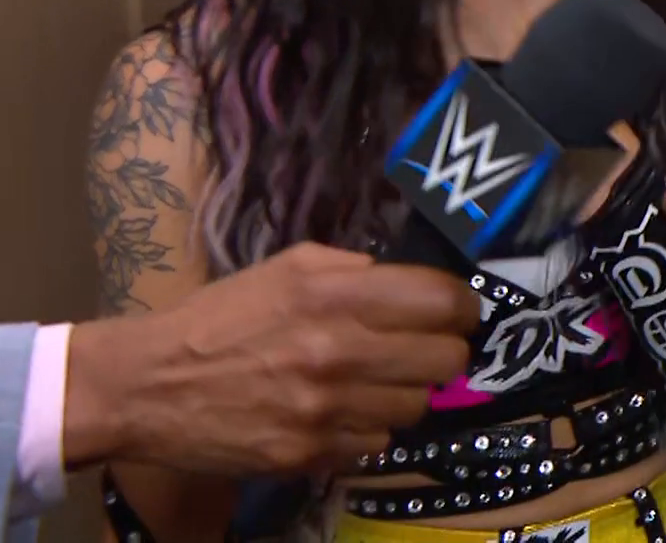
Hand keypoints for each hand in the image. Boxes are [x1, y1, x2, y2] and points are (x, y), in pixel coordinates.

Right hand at [66, 242, 480, 475]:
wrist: (147, 385)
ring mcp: (327, 409)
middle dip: (442, 351)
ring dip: (404, 392)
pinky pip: (377, 441)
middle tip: (421, 349)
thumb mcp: (286, 268)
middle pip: (446, 360)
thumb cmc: (220, 317)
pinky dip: (368, 427)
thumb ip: (352, 269)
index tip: (457, 313)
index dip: (462, 308)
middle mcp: (340, 352)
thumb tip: (406, 282)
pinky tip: (341, 412)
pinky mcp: (310, 454)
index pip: (443, 302)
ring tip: (373, 381)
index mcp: (336, 295)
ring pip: (418, 406)